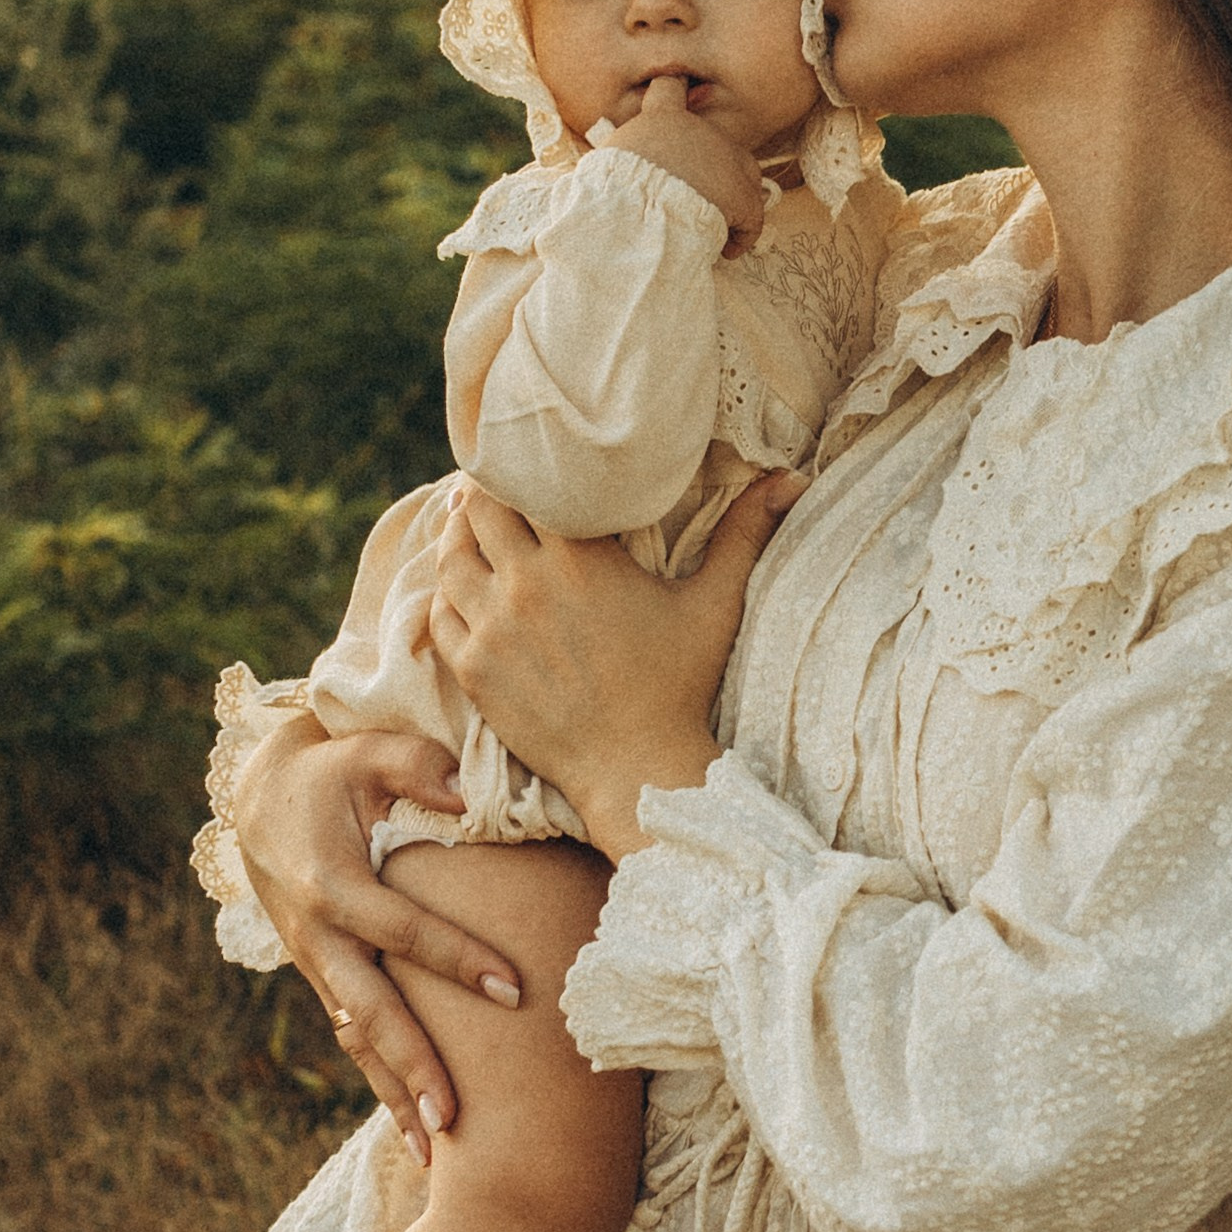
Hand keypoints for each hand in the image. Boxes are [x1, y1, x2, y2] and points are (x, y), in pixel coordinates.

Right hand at [228, 719, 522, 1159]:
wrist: (257, 798)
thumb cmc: (327, 769)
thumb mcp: (364, 750)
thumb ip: (415, 764)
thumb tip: (466, 794)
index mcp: (333, 884)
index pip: (404, 930)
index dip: (458, 958)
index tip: (514, 989)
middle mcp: (319, 936)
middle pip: (370, 1013)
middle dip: (411, 1067)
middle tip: (453, 1119)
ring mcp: (316, 963)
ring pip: (356, 1040)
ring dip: (391, 1094)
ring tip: (433, 1154)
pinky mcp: (322, 975)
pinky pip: (352, 1034)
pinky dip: (379, 1078)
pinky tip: (412, 1126)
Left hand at [429, 474, 799, 857]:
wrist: (639, 770)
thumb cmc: (681, 686)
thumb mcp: (716, 604)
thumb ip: (745, 532)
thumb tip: (791, 478)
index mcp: (581, 557)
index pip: (526, 485)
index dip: (518, 468)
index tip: (523, 462)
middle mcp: (528, 585)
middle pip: (478, 512)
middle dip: (482, 496)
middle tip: (491, 490)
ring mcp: (493, 629)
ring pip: (450, 559)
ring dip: (457, 539)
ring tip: (469, 530)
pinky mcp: (474, 671)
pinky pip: (439, 615)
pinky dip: (446, 595)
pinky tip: (461, 589)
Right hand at [608, 75, 767, 257]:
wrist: (637, 216)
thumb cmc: (610, 195)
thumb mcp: (604, 167)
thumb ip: (616, 161)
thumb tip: (602, 178)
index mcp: (659, 120)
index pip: (669, 89)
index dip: (676, 89)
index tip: (682, 89)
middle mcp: (698, 130)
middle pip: (719, 143)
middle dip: (715, 171)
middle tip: (697, 201)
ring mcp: (726, 159)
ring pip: (745, 177)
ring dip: (732, 203)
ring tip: (713, 231)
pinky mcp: (743, 195)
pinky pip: (751, 218)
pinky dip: (741, 236)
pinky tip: (725, 252)